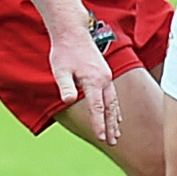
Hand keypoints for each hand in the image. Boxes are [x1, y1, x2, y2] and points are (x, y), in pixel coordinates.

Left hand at [51, 30, 120, 144]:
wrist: (73, 33)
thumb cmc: (64, 52)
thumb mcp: (59, 69)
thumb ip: (65, 85)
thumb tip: (68, 100)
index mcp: (93, 80)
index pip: (97, 107)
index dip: (99, 124)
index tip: (101, 138)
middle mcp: (104, 80)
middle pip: (109, 108)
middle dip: (110, 126)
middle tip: (112, 142)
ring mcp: (107, 77)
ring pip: (114, 103)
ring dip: (115, 120)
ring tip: (117, 135)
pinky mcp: (105, 75)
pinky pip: (113, 96)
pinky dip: (115, 109)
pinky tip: (116, 118)